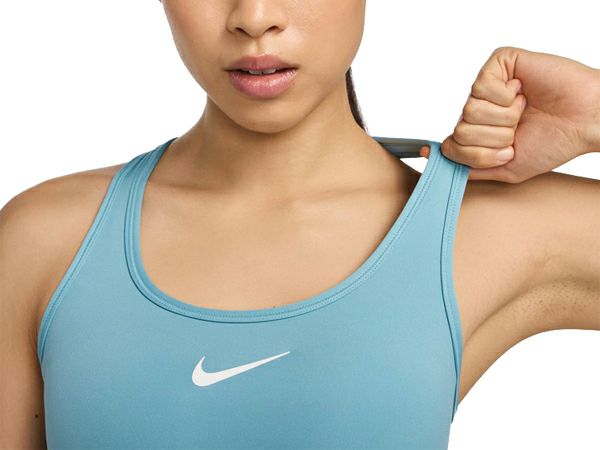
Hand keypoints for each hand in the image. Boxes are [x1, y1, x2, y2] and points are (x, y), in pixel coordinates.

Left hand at [420, 46, 599, 182]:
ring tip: (523, 111)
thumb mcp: (505, 168)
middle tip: (519, 129)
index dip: (479, 155)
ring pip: (469, 110)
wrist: (586, 121)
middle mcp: (479, 108)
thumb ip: (469, 166)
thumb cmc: (551, 143)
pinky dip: (506, 96)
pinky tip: (522, 92)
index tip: (508, 151)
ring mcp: (487, 86)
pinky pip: (482, 86)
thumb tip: (431, 155)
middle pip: (460, 130)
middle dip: (494, 138)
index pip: (451, 146)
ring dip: (503, 118)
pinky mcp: (499, 64)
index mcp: (478, 131)